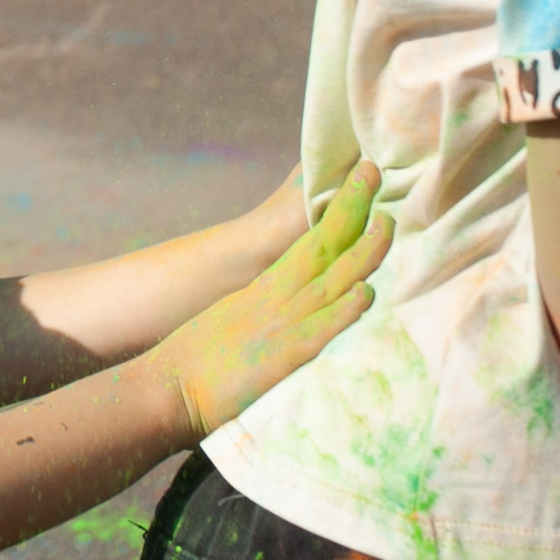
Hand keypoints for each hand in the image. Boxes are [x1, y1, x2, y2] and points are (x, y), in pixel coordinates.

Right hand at [146, 161, 388, 438]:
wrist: (171, 388)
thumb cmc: (207, 361)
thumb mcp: (244, 318)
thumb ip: (273, 302)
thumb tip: (304, 292)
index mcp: (270, 288)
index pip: (314, 242)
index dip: (340, 212)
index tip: (362, 179)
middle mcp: (279, 298)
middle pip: (323, 247)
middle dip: (352, 209)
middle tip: (373, 171)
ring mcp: (281, 326)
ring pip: (330, 282)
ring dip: (360, 253)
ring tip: (387, 224)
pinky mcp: (282, 358)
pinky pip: (318, 333)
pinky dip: (343, 312)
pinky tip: (364, 294)